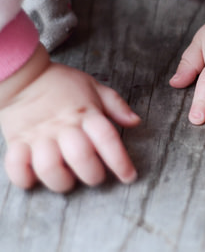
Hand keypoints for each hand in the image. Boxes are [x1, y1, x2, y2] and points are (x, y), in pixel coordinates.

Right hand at [0, 45, 140, 191]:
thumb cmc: (62, 83)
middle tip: (96, 177)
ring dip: (61, 181)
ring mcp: (38, 135)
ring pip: (49, 168)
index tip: (129, 176)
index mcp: (86, 113)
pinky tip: (35, 179)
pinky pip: (17, 166)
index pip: (107, 139)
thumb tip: (135, 121)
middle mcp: (63, 126)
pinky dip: (25, 179)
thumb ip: (116, 106)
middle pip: (80, 158)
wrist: (23, 75)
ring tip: (68, 179)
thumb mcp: (94, 87)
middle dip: (92, 175)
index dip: (120, 162)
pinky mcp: (17, 142)